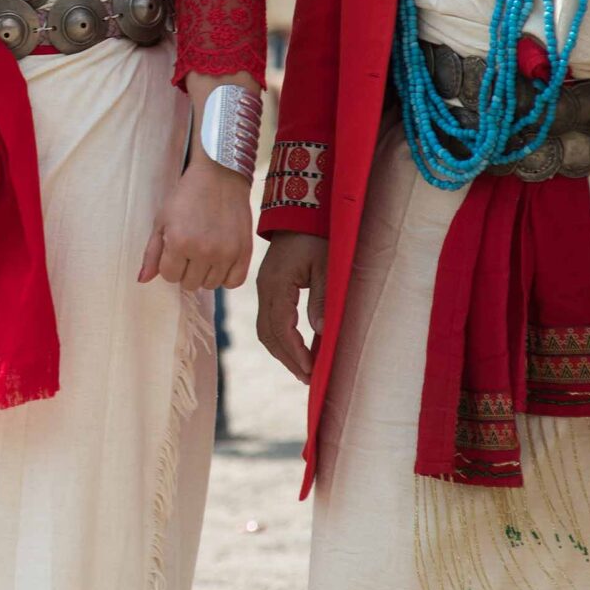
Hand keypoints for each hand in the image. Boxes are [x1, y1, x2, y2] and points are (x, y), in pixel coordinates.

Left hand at [140, 161, 255, 292]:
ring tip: (206, 251)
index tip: (175, 248)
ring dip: (205, 273)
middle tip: (191, 248)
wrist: (220, 176)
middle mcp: (203, 251)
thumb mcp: (162, 219)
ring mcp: (226, 253)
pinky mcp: (245, 252)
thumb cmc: (187, 196)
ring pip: (210, 285)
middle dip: (186, 269)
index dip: (170, 264)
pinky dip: (226, 276)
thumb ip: (152, 252)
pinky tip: (221, 261)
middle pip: (189, 284)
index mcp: (179, 242)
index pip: (169, 276)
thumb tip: (142, 280)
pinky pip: (234, 283)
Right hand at [255, 232, 327, 383]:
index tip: (311, 370)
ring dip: (282, 351)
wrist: (301, 212)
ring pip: (265, 329)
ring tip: (303, 368)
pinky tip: (296, 347)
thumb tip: (320, 331)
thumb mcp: (325, 266)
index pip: (281, 328)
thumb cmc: (317, 237)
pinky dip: (281, 338)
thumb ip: (321, 298)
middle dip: (287, 358)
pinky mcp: (269, 287)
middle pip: (267, 334)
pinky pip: (269, 320)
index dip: (295, 352)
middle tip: (308, 377)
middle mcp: (265, 290)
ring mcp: (264, 289)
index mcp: (277, 285)